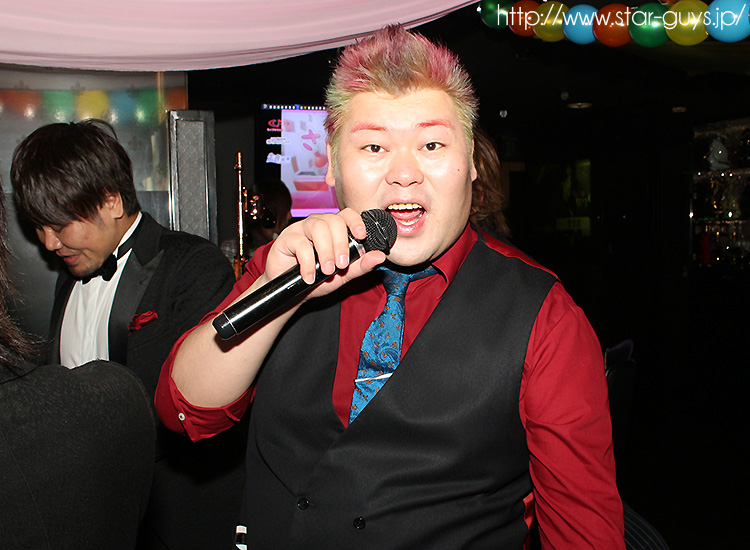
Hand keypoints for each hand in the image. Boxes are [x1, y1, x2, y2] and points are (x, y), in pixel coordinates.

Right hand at [260, 208, 386, 298]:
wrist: (293, 292)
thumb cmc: (318, 279)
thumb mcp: (343, 275)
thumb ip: (361, 265)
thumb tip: (381, 256)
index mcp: (334, 229)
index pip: (347, 215)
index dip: (355, 221)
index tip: (361, 235)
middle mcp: (318, 224)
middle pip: (333, 221)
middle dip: (341, 244)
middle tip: (341, 265)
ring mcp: (301, 229)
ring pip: (318, 227)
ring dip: (326, 251)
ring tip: (327, 271)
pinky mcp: (287, 238)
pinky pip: (299, 243)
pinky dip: (308, 262)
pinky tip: (310, 276)